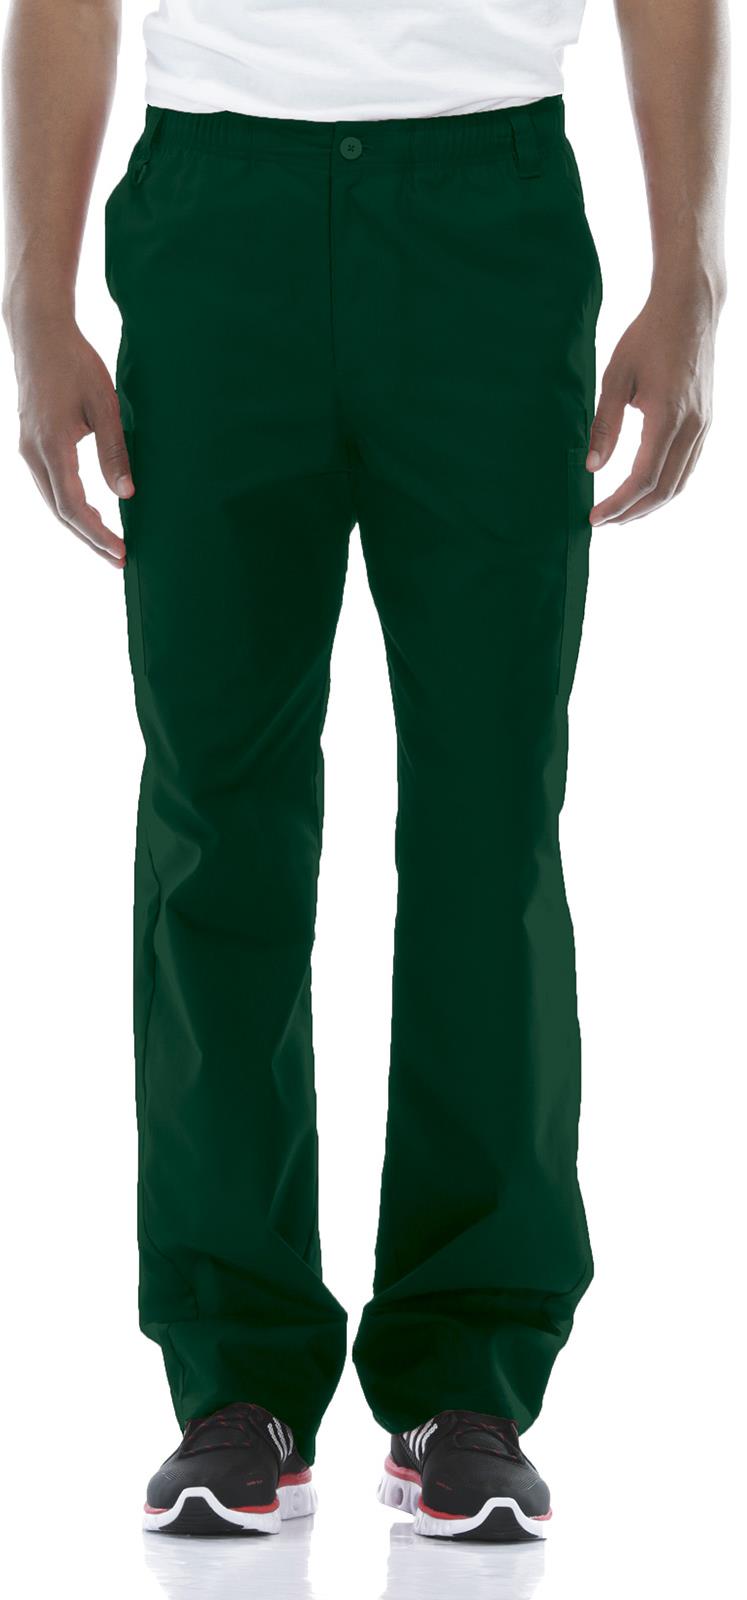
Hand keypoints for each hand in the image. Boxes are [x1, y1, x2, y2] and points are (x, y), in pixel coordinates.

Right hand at [11, 316, 130, 565]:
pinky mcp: (31, 445)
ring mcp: (28, 450)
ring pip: (52, 502)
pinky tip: (90, 513)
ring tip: (109, 544)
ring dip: (80, 526)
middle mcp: (33, 454)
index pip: (73, 506)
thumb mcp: (104, 405)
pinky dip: (69, 506)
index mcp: (51, 446)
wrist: (39, 333)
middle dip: (90, 539)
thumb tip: (127, 494)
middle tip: (120, 559)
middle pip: (60, 513)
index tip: (121, 551)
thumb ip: (114, 451)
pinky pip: (49, 487)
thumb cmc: (75, 363)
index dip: (97, 534)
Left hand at [587, 279, 722, 525]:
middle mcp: (692, 426)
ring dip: (651, 504)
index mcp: (667, 417)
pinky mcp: (706, 421)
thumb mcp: (615, 377)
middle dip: (632, 512)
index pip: (643, 479)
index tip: (595, 517)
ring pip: (680, 482)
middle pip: (664, 490)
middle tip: (604, 521)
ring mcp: (704, 425)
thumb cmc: (648, 336)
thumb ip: (604, 425)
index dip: (618, 504)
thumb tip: (592, 467)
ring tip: (622, 512)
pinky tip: (646, 489)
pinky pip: (689, 466)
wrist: (690, 308)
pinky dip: (667, 486)